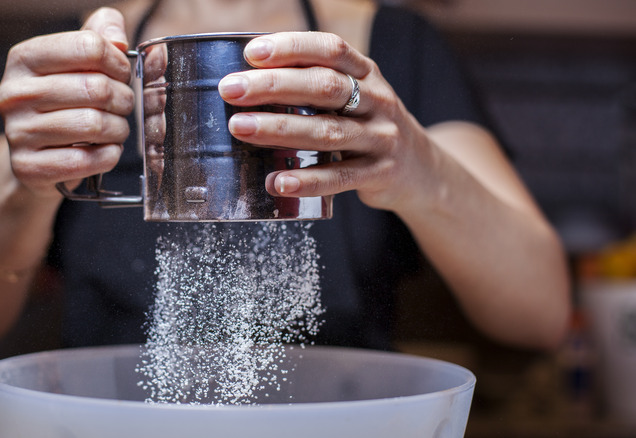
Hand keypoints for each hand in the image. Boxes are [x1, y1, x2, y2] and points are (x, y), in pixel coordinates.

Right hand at [0, 7, 133, 198]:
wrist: (39, 154)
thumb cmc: (65, 102)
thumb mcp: (78, 62)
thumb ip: (100, 35)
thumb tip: (118, 37)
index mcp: (24, 59)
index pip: (89, 46)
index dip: (118, 62)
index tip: (122, 75)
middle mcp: (14, 93)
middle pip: (97, 88)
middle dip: (123, 99)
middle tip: (122, 106)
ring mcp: (17, 132)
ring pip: (94, 125)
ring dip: (118, 129)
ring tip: (115, 129)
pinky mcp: (27, 166)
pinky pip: (85, 160)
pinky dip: (108, 156)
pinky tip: (106, 150)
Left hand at [218, 32, 439, 212]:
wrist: (422, 170)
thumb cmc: (369, 127)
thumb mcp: (354, 98)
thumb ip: (314, 86)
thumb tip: (249, 78)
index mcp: (367, 74)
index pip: (331, 49)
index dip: (292, 47)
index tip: (252, 52)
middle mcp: (377, 101)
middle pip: (324, 87)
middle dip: (273, 86)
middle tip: (231, 90)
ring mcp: (381, 138)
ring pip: (327, 131)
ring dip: (278, 129)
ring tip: (239, 128)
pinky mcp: (380, 174)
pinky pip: (339, 177)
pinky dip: (307, 180)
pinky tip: (277, 182)